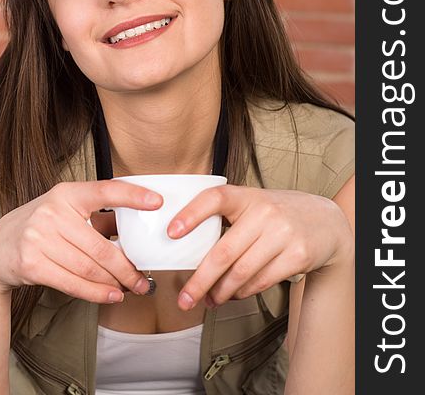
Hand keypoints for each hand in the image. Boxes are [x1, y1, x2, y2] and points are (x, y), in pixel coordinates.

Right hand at [0, 180, 162, 302]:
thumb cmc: (42, 226)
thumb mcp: (66, 212)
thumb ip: (99, 218)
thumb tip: (138, 231)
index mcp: (67, 193)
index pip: (105, 190)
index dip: (132, 196)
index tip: (157, 202)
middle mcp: (52, 212)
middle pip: (101, 246)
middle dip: (127, 267)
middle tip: (143, 279)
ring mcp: (39, 238)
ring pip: (88, 268)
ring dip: (114, 283)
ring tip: (131, 289)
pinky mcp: (31, 264)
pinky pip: (72, 283)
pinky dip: (95, 293)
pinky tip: (111, 296)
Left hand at [167, 185, 353, 310]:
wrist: (326, 222)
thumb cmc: (279, 215)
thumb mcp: (255, 205)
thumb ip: (228, 217)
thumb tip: (188, 247)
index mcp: (248, 196)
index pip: (216, 198)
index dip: (191, 214)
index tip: (171, 232)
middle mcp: (266, 212)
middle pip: (224, 252)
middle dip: (200, 280)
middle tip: (184, 299)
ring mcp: (283, 234)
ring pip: (241, 273)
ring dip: (221, 293)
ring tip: (209, 301)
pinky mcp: (298, 255)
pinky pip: (261, 282)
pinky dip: (242, 293)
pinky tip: (234, 295)